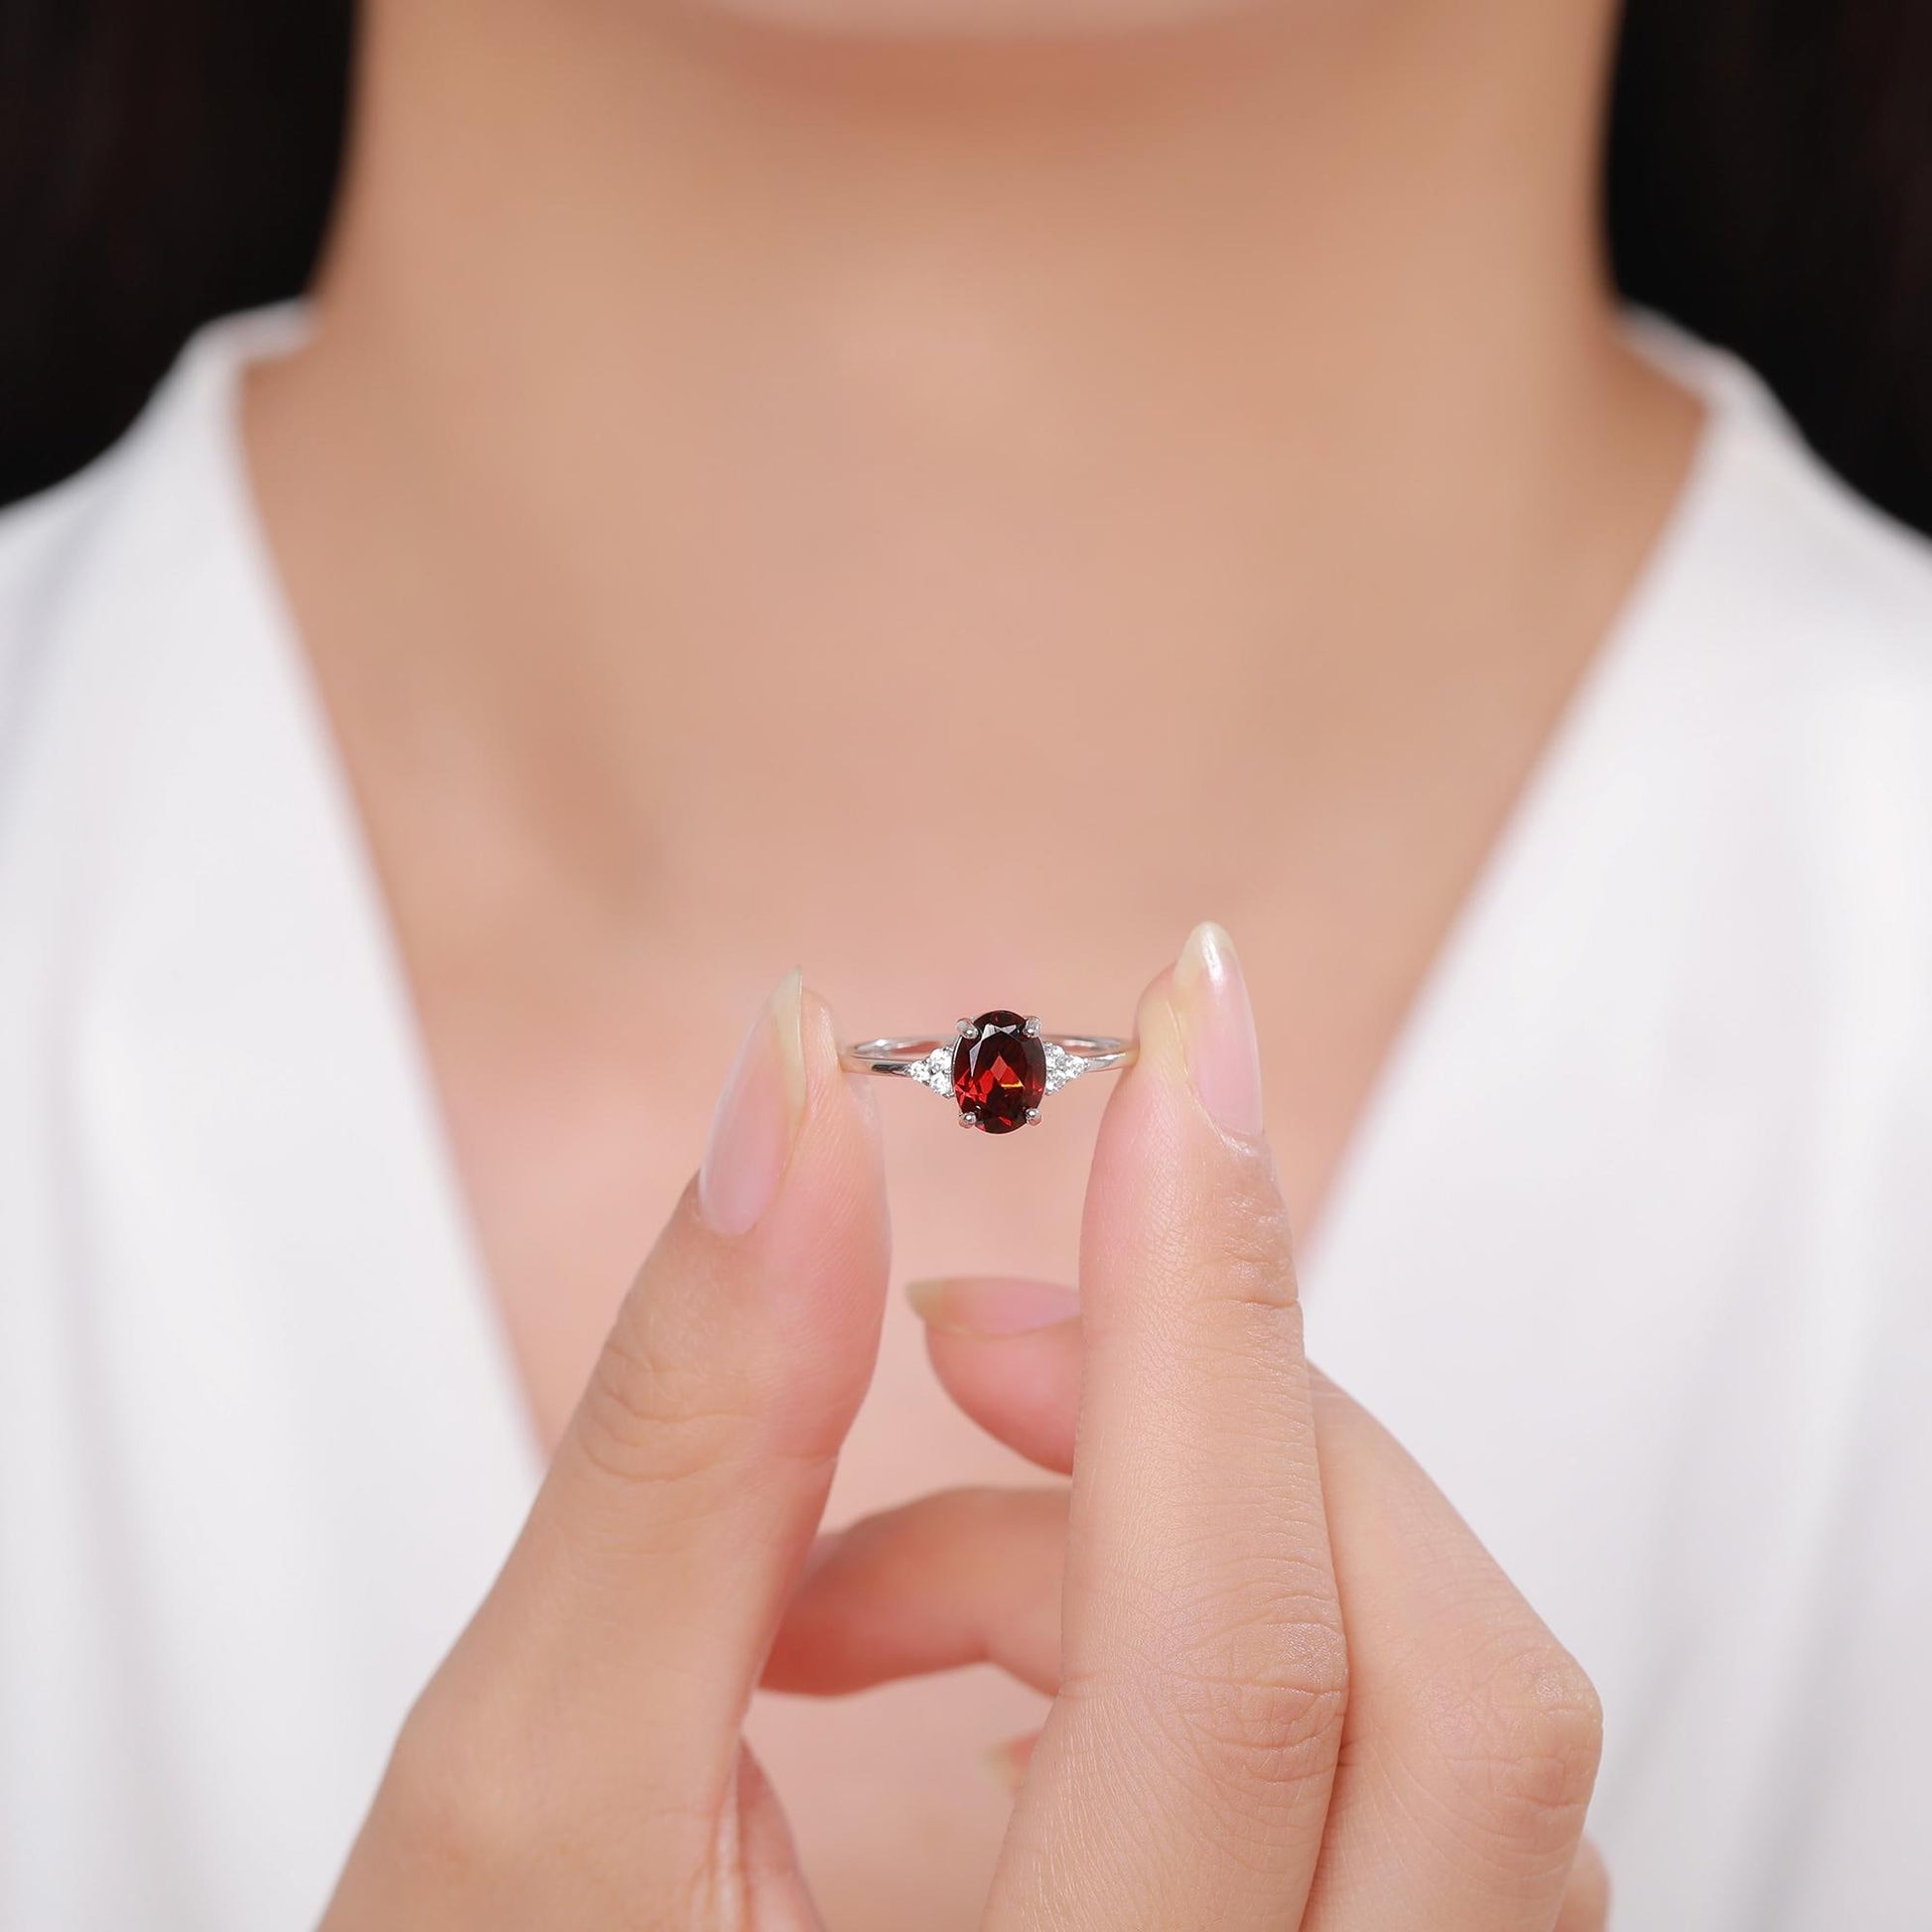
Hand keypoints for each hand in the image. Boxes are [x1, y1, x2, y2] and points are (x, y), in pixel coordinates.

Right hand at [777, 925, 1607, 1928]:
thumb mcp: (527, 1792)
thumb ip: (688, 1437)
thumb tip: (794, 1120)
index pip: (1225, 1644)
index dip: (1206, 1291)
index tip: (1182, 1039)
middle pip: (1438, 1685)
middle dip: (1217, 1414)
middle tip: (973, 1351)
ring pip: (1453, 1727)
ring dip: (1205, 1538)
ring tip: (909, 1577)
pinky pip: (1423, 1790)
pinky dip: (1241, 1642)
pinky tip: (1025, 1674)